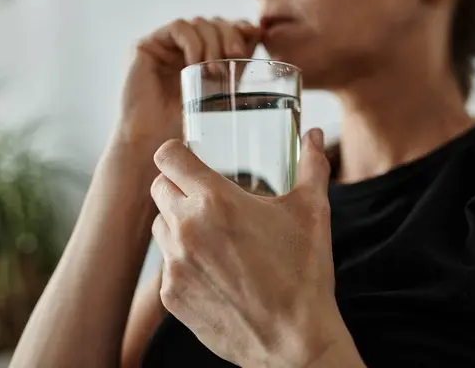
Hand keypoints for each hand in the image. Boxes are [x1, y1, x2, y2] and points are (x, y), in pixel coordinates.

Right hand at [115, 17, 260, 153]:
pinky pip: (178, 27)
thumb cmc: (187, 126)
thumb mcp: (222, 91)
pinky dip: (193, 42)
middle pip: (214, 22)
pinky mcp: (147, 45)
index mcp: (202, 56)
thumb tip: (258, 35)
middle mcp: (184, 48)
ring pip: (199, 23)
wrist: (155, 143)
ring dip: (213, 41)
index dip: (241, 27)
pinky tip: (196, 63)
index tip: (255, 35)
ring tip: (215, 69)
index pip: (226, 28)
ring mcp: (165, 45)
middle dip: (230, 34)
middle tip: (236, 54)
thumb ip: (236, 65)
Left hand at [150, 129, 358, 366]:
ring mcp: (174, 264)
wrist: (293, 340)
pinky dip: (182, 260)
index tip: (188, 157)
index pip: (168, 156)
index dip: (177, 152)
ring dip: (178, 222)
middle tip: (209, 198)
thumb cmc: (303, 273)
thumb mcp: (312, 212)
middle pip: (159, 187)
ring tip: (213, 236)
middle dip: (179, 186)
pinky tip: (214, 271)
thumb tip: (315, 134)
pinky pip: (166, 264)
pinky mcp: (170, 295)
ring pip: (160, 226)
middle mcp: (186, 228)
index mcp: (216, 200)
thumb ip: (312, 165)